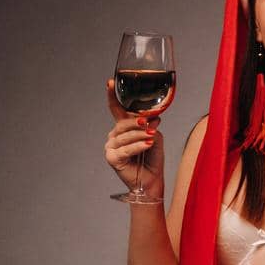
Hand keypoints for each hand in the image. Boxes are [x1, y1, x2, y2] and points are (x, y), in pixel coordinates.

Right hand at [105, 78, 165, 201]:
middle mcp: (114, 136)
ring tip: (151, 136)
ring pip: (125, 135)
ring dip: (140, 135)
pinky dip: (138, 146)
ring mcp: (110, 147)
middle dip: (137, 122)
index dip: (112, 96)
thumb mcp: (155, 138)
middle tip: (149, 124)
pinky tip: (147, 144)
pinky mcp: (112, 158)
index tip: (110, 82)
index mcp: (122, 129)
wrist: (151, 181)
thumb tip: (153, 118)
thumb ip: (152, 126)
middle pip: (123, 123)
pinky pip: (125, 149)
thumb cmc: (152, 160)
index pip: (116, 109)